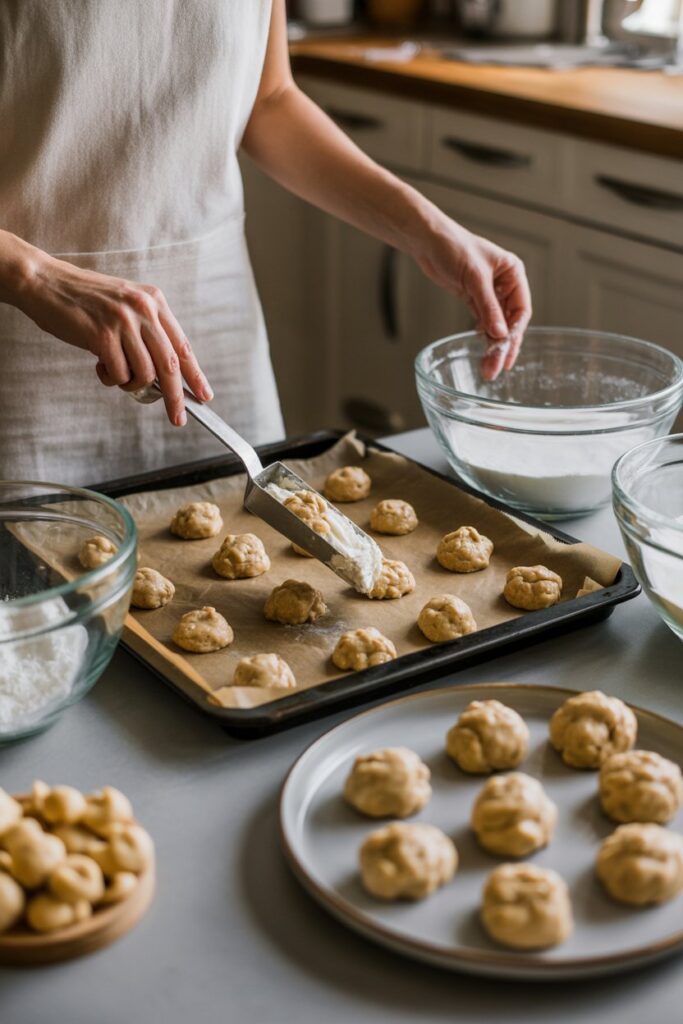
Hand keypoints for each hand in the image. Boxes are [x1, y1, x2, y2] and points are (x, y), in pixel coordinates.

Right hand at [14, 247, 211, 425]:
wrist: (45, 281)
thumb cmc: (84, 300)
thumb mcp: (125, 306)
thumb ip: (146, 333)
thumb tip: (162, 376)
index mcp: (154, 301)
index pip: (183, 345)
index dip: (196, 374)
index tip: (205, 395)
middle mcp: (144, 309)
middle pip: (170, 364)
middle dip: (176, 397)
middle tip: (178, 418)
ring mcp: (124, 321)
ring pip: (144, 373)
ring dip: (130, 384)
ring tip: (114, 372)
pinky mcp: (103, 334)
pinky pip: (119, 374)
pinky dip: (111, 378)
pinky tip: (100, 366)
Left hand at [412, 216, 531, 381]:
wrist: (428, 241)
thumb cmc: (454, 246)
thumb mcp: (474, 278)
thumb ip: (488, 307)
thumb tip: (501, 334)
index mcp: (513, 273)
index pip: (521, 309)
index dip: (516, 331)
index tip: (508, 350)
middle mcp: (504, 284)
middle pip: (510, 321)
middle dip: (504, 345)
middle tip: (498, 367)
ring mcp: (489, 292)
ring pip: (496, 324)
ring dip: (492, 345)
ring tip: (488, 367)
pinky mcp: (473, 298)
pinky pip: (483, 322)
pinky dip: (483, 336)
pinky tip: (483, 351)